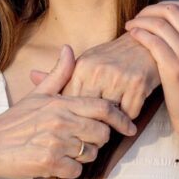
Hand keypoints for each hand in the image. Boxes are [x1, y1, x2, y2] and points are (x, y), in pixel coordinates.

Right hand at [0, 46, 136, 178]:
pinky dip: (70, 171)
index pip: (103, 107)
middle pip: (102, 133)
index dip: (121, 118)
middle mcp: (60, 120)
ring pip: (91, 153)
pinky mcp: (49, 162)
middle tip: (85, 142)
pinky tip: (56, 164)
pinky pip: (76, 171)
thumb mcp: (37, 95)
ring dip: (83, 157)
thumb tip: (69, 49)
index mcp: (60, 103)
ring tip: (65, 152)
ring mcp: (55, 142)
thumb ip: (58, 74)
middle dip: (99, 141)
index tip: (130, 127)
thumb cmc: (12, 122)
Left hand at [30, 34, 160, 118]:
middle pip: (88, 111)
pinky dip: (129, 117)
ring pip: (109, 115)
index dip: (72, 117)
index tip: (74, 125)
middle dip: (90, 124)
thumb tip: (31, 75)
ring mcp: (119, 77)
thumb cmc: (112, 57)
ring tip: (109, 124)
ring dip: (110, 122)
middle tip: (92, 134)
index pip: (70, 101)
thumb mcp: (85, 62)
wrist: (146, 44)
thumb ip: (60, 74)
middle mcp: (98, 71)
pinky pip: (129, 113)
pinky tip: (128, 111)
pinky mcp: (138, 85)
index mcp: (81, 67)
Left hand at [125, 1, 178, 133]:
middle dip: (150, 9)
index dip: (163, 5)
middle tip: (138, 17)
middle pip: (171, 11)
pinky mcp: (174, 69)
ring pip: (160, 24)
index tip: (151, 13)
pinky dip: (140, 34)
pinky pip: (153, 42)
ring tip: (130, 25)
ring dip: (141, 20)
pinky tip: (132, 34)